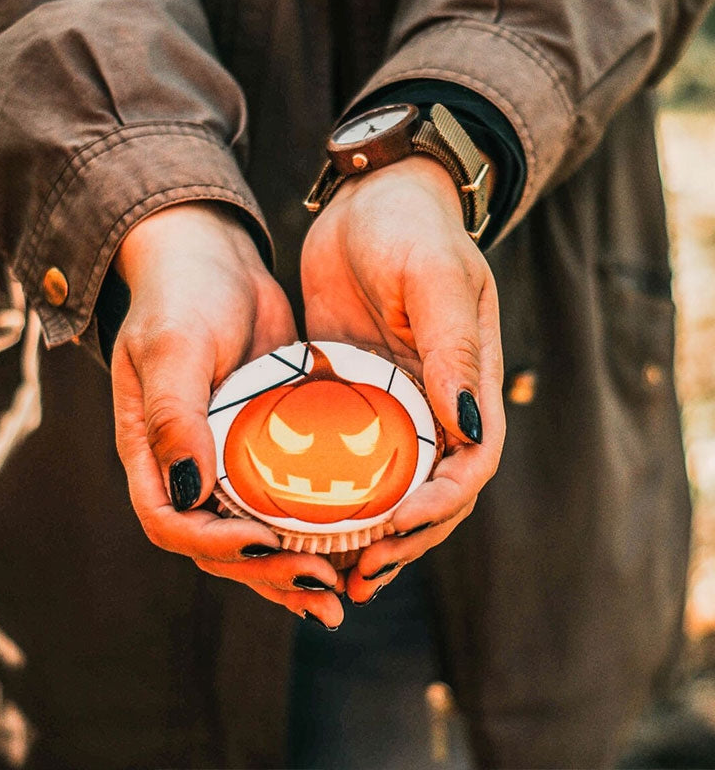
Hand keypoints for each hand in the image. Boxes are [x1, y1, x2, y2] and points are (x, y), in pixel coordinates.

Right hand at [111, 202, 343, 626]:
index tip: (265, 541)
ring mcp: (227, 459)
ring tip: (339, 592)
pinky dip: (312, 530)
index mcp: (152, 452)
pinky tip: (348, 548)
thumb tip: (187, 493)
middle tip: (322, 583)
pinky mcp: (264, 445)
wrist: (212, 259)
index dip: (215, 545)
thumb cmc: (180, 296)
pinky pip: (285, 501)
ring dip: (292, 569)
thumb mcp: (172, 347)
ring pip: (254, 534)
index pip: (172, 523)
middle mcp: (187, 467)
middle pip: (217, 545)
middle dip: (266, 572)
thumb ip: (173, 417)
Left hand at [300, 156, 505, 603]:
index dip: (438, 508)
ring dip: (370, 534)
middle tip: (358, 574)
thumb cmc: (412, 229)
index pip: (469, 468)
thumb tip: (468, 433)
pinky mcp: (353, 397)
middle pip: (431, 495)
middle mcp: (434, 405)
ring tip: (334, 571)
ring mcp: (392, 405)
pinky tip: (302, 521)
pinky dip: (335, 497)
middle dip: (403, 540)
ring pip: (390, 488)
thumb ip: (454, 354)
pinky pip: (347, 458)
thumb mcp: (437, 281)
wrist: (370, 198)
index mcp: (466, 386)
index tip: (393, 527)